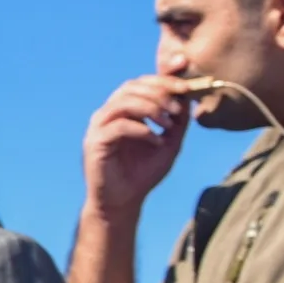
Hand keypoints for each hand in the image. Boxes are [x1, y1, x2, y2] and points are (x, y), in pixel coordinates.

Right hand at [80, 75, 195, 221]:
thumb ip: (177, 121)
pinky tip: (156, 141)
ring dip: (151, 108)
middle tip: (178, 108)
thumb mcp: (169, 143)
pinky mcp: (95, 143)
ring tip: (168, 124)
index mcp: (122, 111)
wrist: (122, 203)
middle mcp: (108, 114)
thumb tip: (188, 97)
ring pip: (123, 102)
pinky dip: (142, 130)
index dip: (162, 79)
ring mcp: (99, 127)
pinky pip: (119, 126)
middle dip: (159, 92)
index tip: (186, 86)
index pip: (140, 83)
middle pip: (131, 87)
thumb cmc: (142, 173)